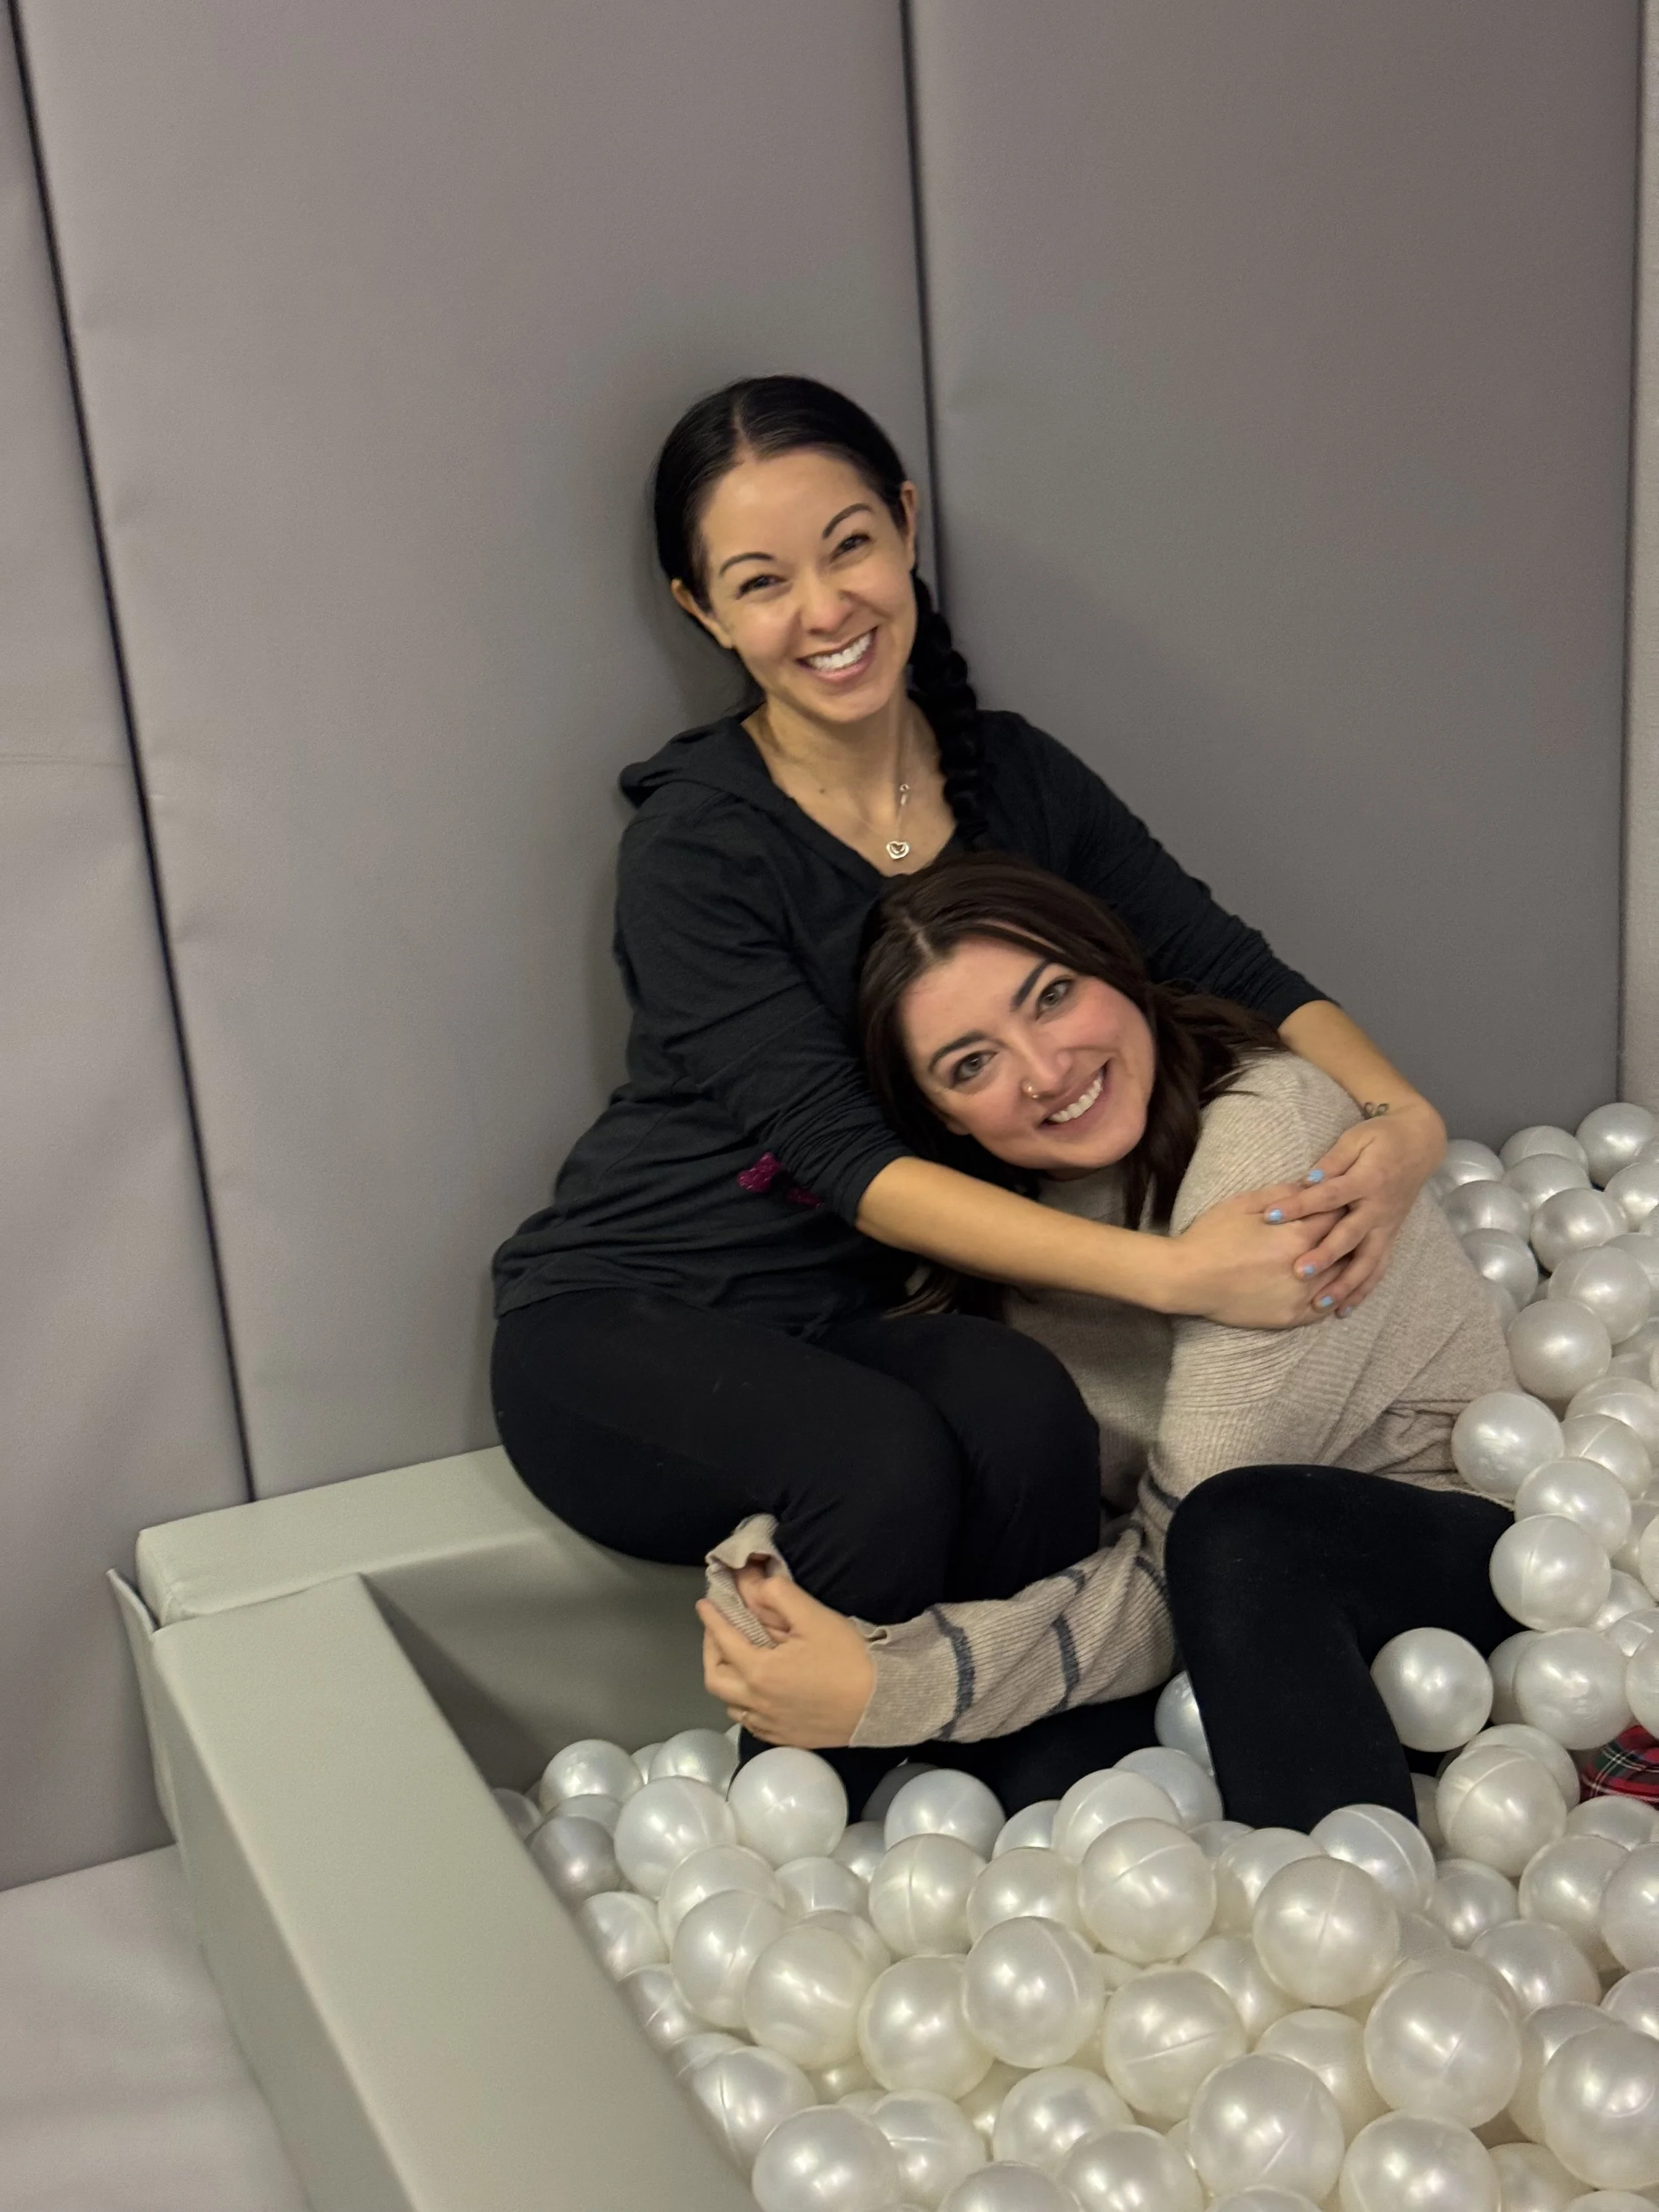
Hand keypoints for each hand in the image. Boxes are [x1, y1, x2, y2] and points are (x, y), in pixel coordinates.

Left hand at [697, 1570, 875, 1748]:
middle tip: (718, 1632)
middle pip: (715, 1678)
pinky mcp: (786, 1738)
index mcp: (759, 1671)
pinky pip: (750, 1723)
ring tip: (736, 1660)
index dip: (711, 1619)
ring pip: (731, 1704)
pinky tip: (756, 1693)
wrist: (883, 1703)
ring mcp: (771, 1724)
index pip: (723, 1640)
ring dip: (726, 1679)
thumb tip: (755, 1587)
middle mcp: (757, 1702)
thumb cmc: (848, 1658)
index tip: (704, 1604)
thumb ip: (779, 1596)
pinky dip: (744, 1704)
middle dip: (710, 1651)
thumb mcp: (814, 1617)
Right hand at [1165, 1188, 1346, 1326]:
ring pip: (1341, 1279)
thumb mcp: (1244, 1203)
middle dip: (1351, 1235)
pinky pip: (1325, 1308)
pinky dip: (1335, 1297)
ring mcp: (1300, 1295)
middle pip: (1345, 1248)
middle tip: (1356, 1226)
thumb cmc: (1211, 1236)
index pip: (1336, 1216)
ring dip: (1349, 1266)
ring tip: (1352, 1256)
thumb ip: (1283, 1194)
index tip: (1347, 1200)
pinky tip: (1336, 1289)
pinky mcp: (1291, 1317)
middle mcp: (1306, 1266)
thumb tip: (1311, 1186)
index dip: (1343, 1206)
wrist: (1187, 1278)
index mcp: (1296, 1234)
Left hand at [1253, 1098, 1445, 1313]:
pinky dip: (1363, 1289)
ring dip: (1345, 1284)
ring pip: (1367, 1261)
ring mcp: (1387, 1226)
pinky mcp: (1391, 1237)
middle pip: (1350, 1236)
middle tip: (1299, 1271)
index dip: (1300, 1205)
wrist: (1419, 1144)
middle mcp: (1378, 1208)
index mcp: (1367, 1180)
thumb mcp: (1355, 1140)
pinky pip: (1378, 1268)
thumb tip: (1307, 1181)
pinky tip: (1344, 1308)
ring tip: (1321, 1304)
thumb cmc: (1380, 1138)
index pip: (1328, 1196)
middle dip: (1325, 1256)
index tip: (1271, 1216)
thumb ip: (1332, 1162)